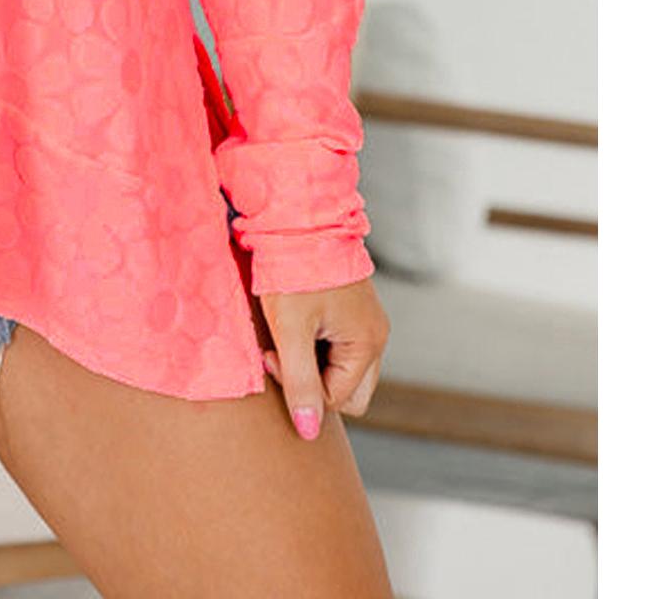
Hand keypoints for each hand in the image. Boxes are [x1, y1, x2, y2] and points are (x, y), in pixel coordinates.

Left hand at [258, 275, 388, 439]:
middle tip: (281, 352)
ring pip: (342, 367)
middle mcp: (375, 334)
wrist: (298, 214)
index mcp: (368, 344)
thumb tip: (309, 434)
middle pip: (347, 390)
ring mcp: (366, 319)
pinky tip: (294, 321)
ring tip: (286, 334)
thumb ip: (300, 383)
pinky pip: (339, 343)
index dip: (299, 387)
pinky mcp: (351, 306)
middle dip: (312, 382)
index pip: (336, 400)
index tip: (272, 356)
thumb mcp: (290, 330)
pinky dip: (316, 342)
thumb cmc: (293, 270)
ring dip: (312, 361)